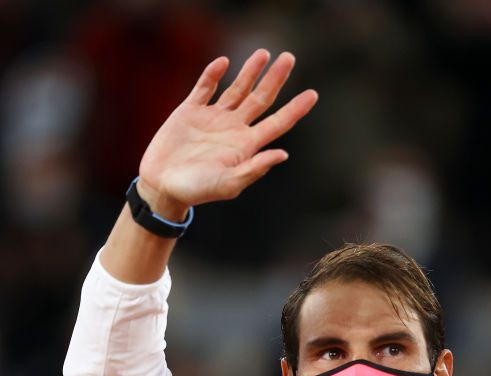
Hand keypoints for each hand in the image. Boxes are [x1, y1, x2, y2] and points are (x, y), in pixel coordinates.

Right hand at [137, 51, 317, 217]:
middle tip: (289, 57)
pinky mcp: (190, 111)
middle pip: (261, 99)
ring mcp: (213, 118)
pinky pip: (205, 87)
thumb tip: (282, 154)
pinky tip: (223, 63)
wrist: (162, 186)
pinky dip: (212, 74)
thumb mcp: (228, 183)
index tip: (313, 94)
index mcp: (246, 146)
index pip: (277, 123)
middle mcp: (233, 129)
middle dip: (275, 79)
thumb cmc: (197, 191)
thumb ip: (254, 169)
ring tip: (263, 53)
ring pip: (237, 89)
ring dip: (250, 72)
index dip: (295, 109)